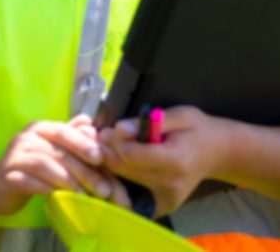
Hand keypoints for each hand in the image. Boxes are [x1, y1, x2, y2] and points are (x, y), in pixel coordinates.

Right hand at [0, 117, 126, 216]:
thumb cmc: (31, 167)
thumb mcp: (52, 150)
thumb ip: (71, 137)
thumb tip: (90, 123)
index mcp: (41, 128)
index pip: (65, 131)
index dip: (84, 143)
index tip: (102, 158)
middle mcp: (27, 137)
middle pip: (59, 150)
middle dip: (84, 170)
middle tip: (104, 188)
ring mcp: (15, 155)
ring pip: (45, 164)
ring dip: (68, 181)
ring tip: (85, 197)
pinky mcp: (7, 176)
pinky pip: (30, 181)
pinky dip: (48, 189)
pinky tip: (62, 199)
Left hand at [98, 106, 229, 216]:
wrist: (218, 153)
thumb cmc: (197, 129)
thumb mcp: (179, 115)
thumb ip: (149, 121)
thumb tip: (120, 128)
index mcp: (175, 161)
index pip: (132, 155)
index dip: (115, 141)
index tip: (108, 129)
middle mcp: (170, 185)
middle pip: (125, 170)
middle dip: (109, 152)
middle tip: (102, 136)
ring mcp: (167, 199)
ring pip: (126, 182)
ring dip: (113, 164)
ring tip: (108, 147)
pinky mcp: (164, 206)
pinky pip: (134, 193)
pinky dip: (124, 178)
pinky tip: (122, 162)